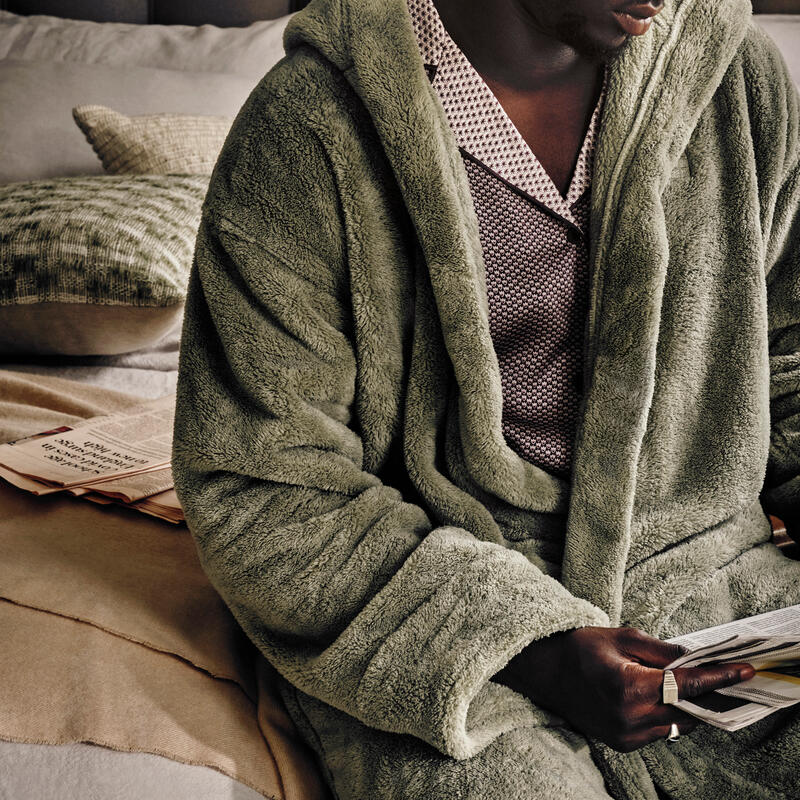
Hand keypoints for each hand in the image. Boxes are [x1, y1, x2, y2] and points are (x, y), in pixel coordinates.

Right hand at [493, 626, 754, 751]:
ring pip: (676, 724)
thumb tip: (692, 658)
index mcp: (629, 686)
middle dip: (706, 693)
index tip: (743, 671)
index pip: (687, 684)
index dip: (718, 677)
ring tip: (689, 684)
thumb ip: (660, 649)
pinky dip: (667, 715)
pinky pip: (659, 732)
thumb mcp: (621, 637)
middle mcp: (630, 717)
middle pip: (687, 710)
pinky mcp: (623, 743)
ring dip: (686, 705)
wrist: (546, 672)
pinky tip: (661, 696)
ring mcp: (626, 735)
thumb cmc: (580, 648)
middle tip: (722, 676)